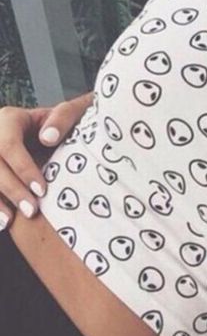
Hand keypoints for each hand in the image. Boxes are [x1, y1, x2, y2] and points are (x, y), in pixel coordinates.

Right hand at [0, 91, 93, 229]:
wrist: (60, 129)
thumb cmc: (66, 122)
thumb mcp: (70, 113)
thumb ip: (63, 118)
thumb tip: (48, 138)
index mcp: (10, 119)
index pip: (8, 145)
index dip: (23, 169)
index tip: (43, 190)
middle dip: (11, 189)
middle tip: (31, 211)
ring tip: (9, 222)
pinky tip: (1, 220)